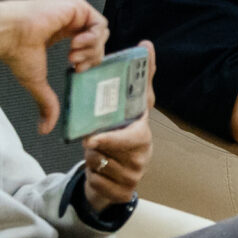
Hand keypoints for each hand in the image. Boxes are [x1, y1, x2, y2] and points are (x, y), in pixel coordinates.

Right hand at [0, 0, 109, 133]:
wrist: (10, 33)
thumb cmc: (17, 52)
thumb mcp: (37, 81)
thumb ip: (46, 102)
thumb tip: (45, 128)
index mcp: (62, 32)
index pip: (89, 46)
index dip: (89, 61)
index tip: (76, 70)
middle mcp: (69, 20)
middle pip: (99, 40)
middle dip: (91, 57)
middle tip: (75, 64)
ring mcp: (74, 11)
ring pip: (101, 32)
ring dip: (91, 49)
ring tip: (73, 55)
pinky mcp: (76, 4)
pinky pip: (99, 23)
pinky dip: (92, 38)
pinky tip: (76, 44)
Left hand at [79, 41, 154, 208]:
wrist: (114, 174)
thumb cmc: (117, 137)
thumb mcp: (124, 108)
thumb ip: (136, 79)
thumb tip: (146, 44)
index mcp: (143, 132)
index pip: (135, 135)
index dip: (114, 137)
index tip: (94, 138)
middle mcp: (144, 154)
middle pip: (110, 153)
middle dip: (97, 147)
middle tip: (90, 141)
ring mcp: (135, 176)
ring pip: (101, 165)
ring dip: (92, 160)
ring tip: (98, 154)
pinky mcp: (123, 192)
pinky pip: (98, 183)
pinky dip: (93, 177)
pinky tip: (100, 172)